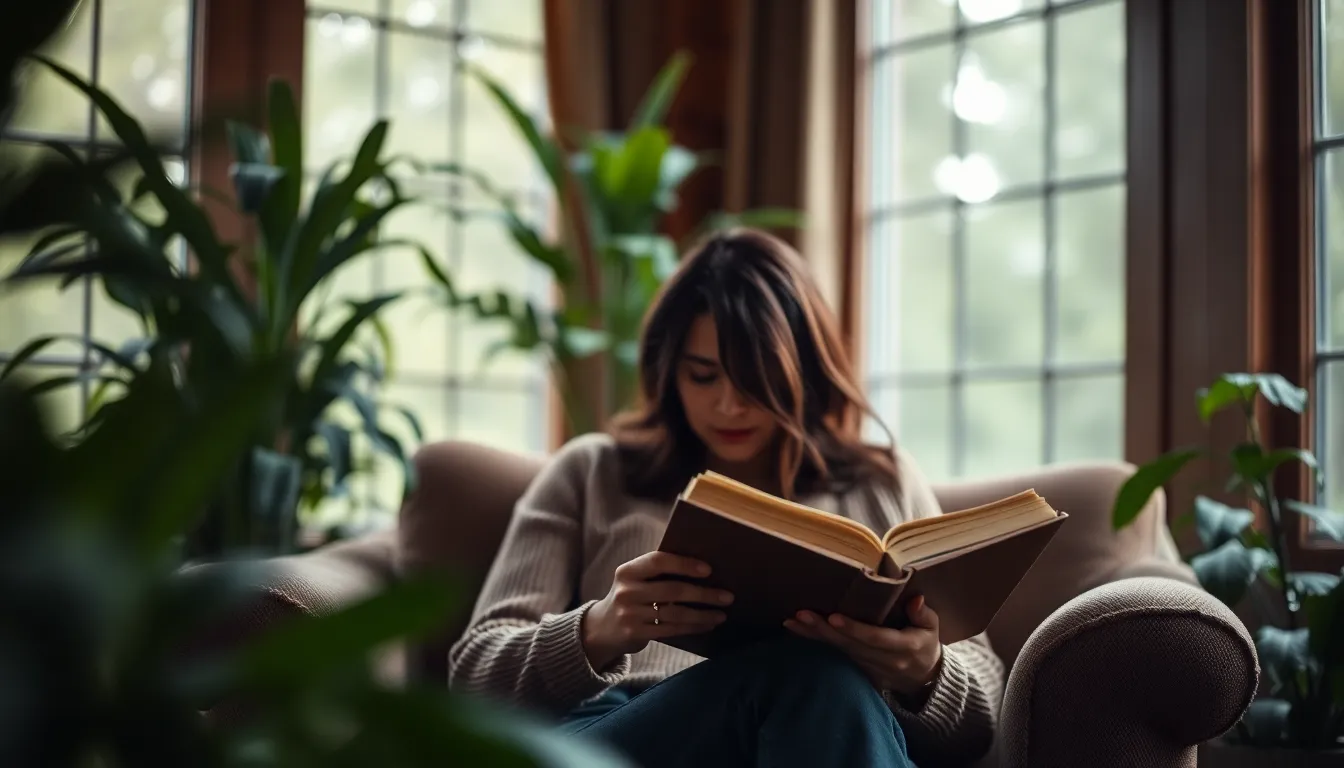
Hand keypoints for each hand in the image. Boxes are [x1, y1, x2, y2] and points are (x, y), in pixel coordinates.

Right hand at [582, 552, 733, 669]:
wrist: (601, 628)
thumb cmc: (630, 597)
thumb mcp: (635, 580)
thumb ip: (658, 573)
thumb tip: (703, 569)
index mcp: (627, 571)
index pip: (658, 561)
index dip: (684, 564)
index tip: (709, 570)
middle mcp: (626, 591)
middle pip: (672, 590)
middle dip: (704, 593)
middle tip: (727, 596)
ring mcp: (630, 614)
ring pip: (675, 613)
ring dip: (703, 614)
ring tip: (722, 614)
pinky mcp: (635, 634)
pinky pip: (671, 630)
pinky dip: (692, 627)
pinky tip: (707, 625)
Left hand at [784, 595, 942, 696]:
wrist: (923, 680)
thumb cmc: (925, 645)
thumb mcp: (933, 629)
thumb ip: (924, 614)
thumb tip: (915, 599)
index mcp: (903, 648)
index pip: (875, 638)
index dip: (854, 629)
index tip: (834, 617)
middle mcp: (883, 660)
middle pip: (849, 645)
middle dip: (824, 630)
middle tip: (801, 614)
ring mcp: (868, 667)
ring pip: (837, 651)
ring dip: (813, 636)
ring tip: (791, 621)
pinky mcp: (857, 669)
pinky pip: (834, 655)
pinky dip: (814, 643)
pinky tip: (795, 630)